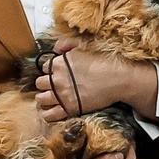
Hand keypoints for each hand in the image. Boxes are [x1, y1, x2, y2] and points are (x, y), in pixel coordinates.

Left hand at [32, 46, 154, 121]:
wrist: (118, 79)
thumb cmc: (104, 61)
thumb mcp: (84, 46)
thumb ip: (67, 44)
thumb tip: (55, 48)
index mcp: (59, 63)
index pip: (45, 67)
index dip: (50, 70)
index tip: (55, 73)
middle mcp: (57, 79)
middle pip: (40, 83)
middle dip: (45, 84)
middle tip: (51, 86)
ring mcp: (62, 95)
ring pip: (41, 98)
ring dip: (43, 98)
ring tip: (47, 99)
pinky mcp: (69, 108)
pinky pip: (50, 114)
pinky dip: (47, 114)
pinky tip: (48, 112)